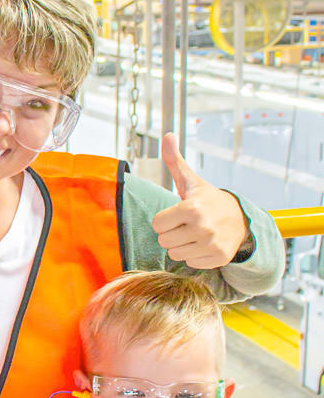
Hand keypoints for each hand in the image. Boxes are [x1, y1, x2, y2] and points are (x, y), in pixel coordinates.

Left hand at [150, 132, 247, 267]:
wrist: (240, 218)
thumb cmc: (208, 199)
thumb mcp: (191, 180)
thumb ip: (174, 160)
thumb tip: (167, 134)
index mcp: (191, 208)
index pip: (156, 224)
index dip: (164, 219)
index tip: (178, 213)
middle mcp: (202, 228)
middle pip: (163, 240)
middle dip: (172, 232)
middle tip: (187, 224)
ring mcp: (211, 245)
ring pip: (174, 253)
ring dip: (181, 244)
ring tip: (195, 233)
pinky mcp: (218, 259)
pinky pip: (189, 262)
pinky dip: (194, 255)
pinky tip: (205, 243)